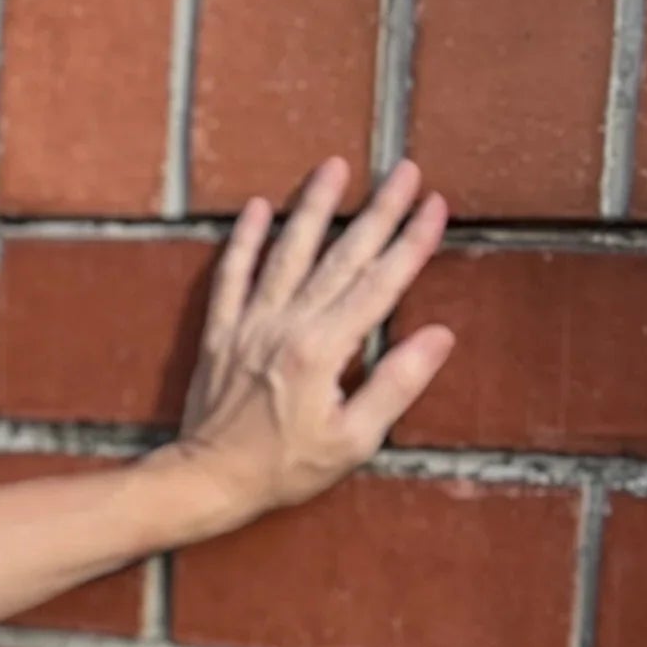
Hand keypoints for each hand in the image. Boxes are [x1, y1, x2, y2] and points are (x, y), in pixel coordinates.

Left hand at [170, 155, 453, 534]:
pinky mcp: (220, 330)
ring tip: (334, 166)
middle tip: (405, 170)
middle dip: (378, 210)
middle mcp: (286, 325)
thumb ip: (396, 383)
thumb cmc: (285, 468)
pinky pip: (231, 275)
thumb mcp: (355, 440)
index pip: (379, 284)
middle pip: (342, 257)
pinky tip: (256, 207)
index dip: (411, 241)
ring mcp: (249, 323)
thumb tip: (439, 335)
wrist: (208, 480)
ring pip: (286, 252)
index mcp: (323, 350)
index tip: (435, 204)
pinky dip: (243, 240)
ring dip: (312, 207)